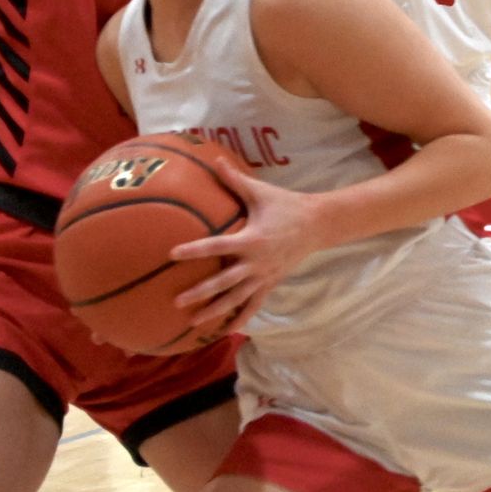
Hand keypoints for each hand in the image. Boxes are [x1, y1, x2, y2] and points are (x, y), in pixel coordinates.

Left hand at [167, 161, 325, 336]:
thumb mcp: (261, 192)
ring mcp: (264, 276)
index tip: (172, 255)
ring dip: (215, 312)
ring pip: (237, 299)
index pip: (217, 246)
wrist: (317, 224)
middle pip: (224, 282)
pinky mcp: (271, 283)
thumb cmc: (286, 205)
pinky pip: (254, 305)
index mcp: (251, 239)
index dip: (195, 251)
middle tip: (177, 302)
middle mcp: (256, 263)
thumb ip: (235, 180)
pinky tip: (226, 331)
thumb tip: (215, 160)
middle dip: (200, 293)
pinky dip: (240, 319)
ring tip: (193, 322)